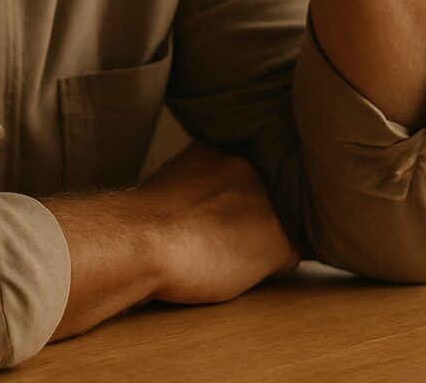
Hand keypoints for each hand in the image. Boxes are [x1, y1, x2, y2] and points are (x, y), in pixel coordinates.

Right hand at [135, 139, 300, 304]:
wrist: (140, 240)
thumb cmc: (143, 223)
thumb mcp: (171, 181)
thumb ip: (198, 184)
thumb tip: (203, 207)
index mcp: (223, 153)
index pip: (243, 180)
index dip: (228, 205)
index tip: (207, 219)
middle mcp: (251, 170)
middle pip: (262, 203)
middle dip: (246, 221)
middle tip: (210, 240)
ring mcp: (266, 204)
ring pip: (274, 230)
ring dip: (255, 245)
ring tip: (218, 256)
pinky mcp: (275, 240)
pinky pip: (285, 260)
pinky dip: (266, 271)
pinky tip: (233, 271)